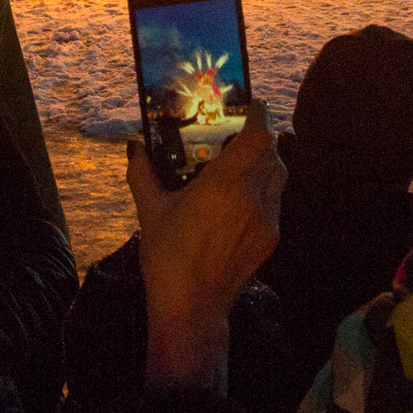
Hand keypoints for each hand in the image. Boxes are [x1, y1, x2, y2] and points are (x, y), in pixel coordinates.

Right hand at [126, 95, 285, 391]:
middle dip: (261, 138)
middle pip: (272, 153)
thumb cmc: (167, 259)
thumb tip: (133, 146)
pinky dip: (266, 189)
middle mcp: (252, 198)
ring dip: (267, 162)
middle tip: (241, 132)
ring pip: (279, 177)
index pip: (257, 137)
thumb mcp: (149, 212)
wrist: (192, 309)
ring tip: (245, 162)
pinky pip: (276, 202)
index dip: (259, 115)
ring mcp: (266, 220)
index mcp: (224, 185)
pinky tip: (243, 198)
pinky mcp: (271, 239)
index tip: (253, 104)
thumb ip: (142, 173)